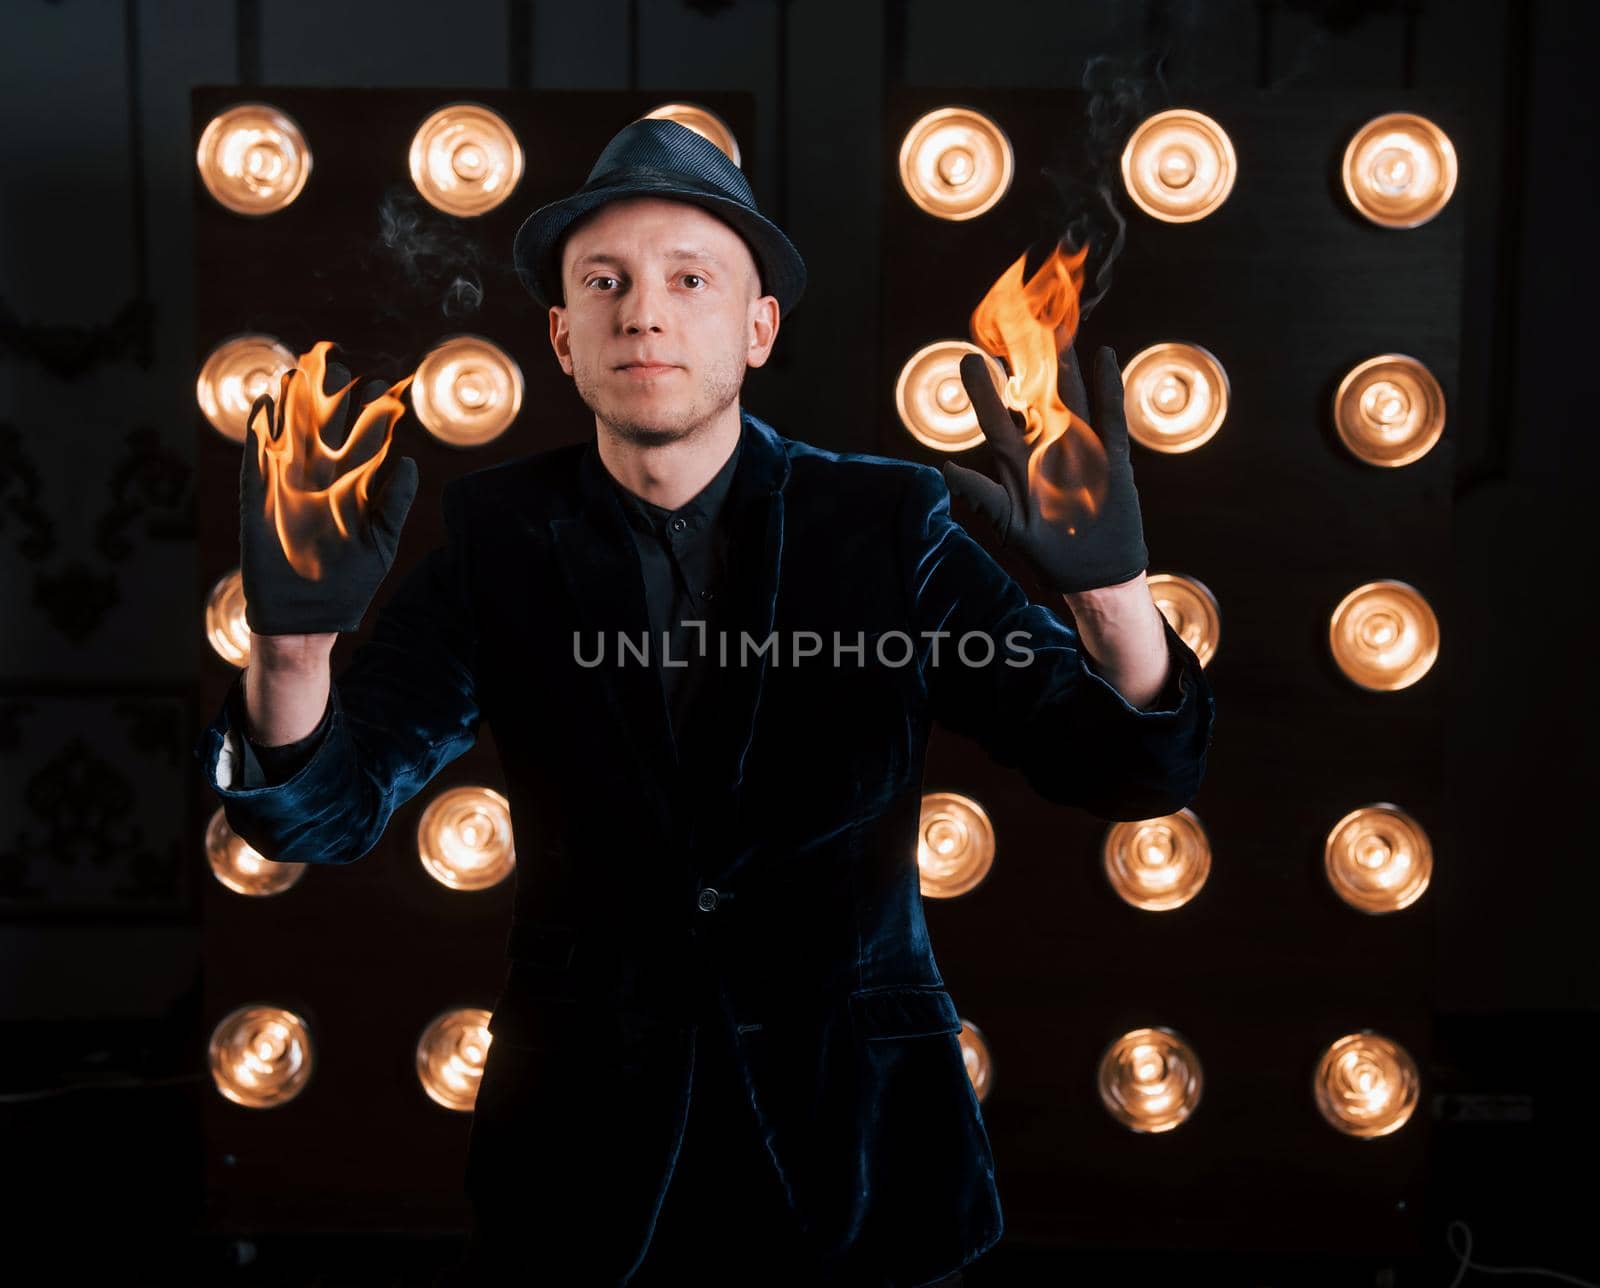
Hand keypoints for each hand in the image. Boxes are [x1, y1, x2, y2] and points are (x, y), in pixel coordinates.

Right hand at [240, 359, 417, 634]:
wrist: (308, 619)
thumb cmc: (349, 582)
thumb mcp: (381, 543)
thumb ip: (394, 503)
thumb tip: (411, 461)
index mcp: (352, 486)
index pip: (362, 439)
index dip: (368, 411)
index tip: (381, 382)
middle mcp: (319, 480)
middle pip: (323, 427)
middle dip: (327, 395)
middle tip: (334, 359)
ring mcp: (287, 488)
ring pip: (289, 435)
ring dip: (290, 404)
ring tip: (296, 370)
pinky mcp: (259, 502)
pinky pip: (255, 462)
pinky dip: (257, 435)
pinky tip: (263, 407)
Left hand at [941, 344, 1147, 594]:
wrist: (1093, 572)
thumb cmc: (1046, 552)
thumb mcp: (1008, 525)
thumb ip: (982, 496)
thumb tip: (945, 468)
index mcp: (1017, 461)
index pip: (997, 417)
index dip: (985, 389)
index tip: (972, 358)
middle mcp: (1046, 446)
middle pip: (1033, 396)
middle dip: (1025, 363)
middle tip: (1014, 324)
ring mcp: (1081, 446)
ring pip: (1071, 396)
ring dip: (1065, 365)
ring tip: (1055, 329)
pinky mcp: (1112, 456)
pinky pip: (1110, 416)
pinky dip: (1108, 387)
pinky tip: (1103, 356)